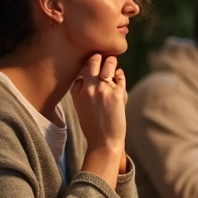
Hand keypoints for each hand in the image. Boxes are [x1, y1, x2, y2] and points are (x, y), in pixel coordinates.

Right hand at [72, 54, 126, 187]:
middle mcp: (89, 89)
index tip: (90, 66)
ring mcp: (103, 91)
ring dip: (111, 61)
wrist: (104, 142)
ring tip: (112, 60)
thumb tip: (84, 78)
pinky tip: (119, 75)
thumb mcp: (81, 108)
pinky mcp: (117, 94)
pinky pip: (120, 77)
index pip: (80, 72)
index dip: (86, 67)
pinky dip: (120, 75)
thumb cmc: (93, 126)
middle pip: (92, 63)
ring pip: (107, 65)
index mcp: (77, 93)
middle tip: (102, 55)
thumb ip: (81, 92)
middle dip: (98, 57)